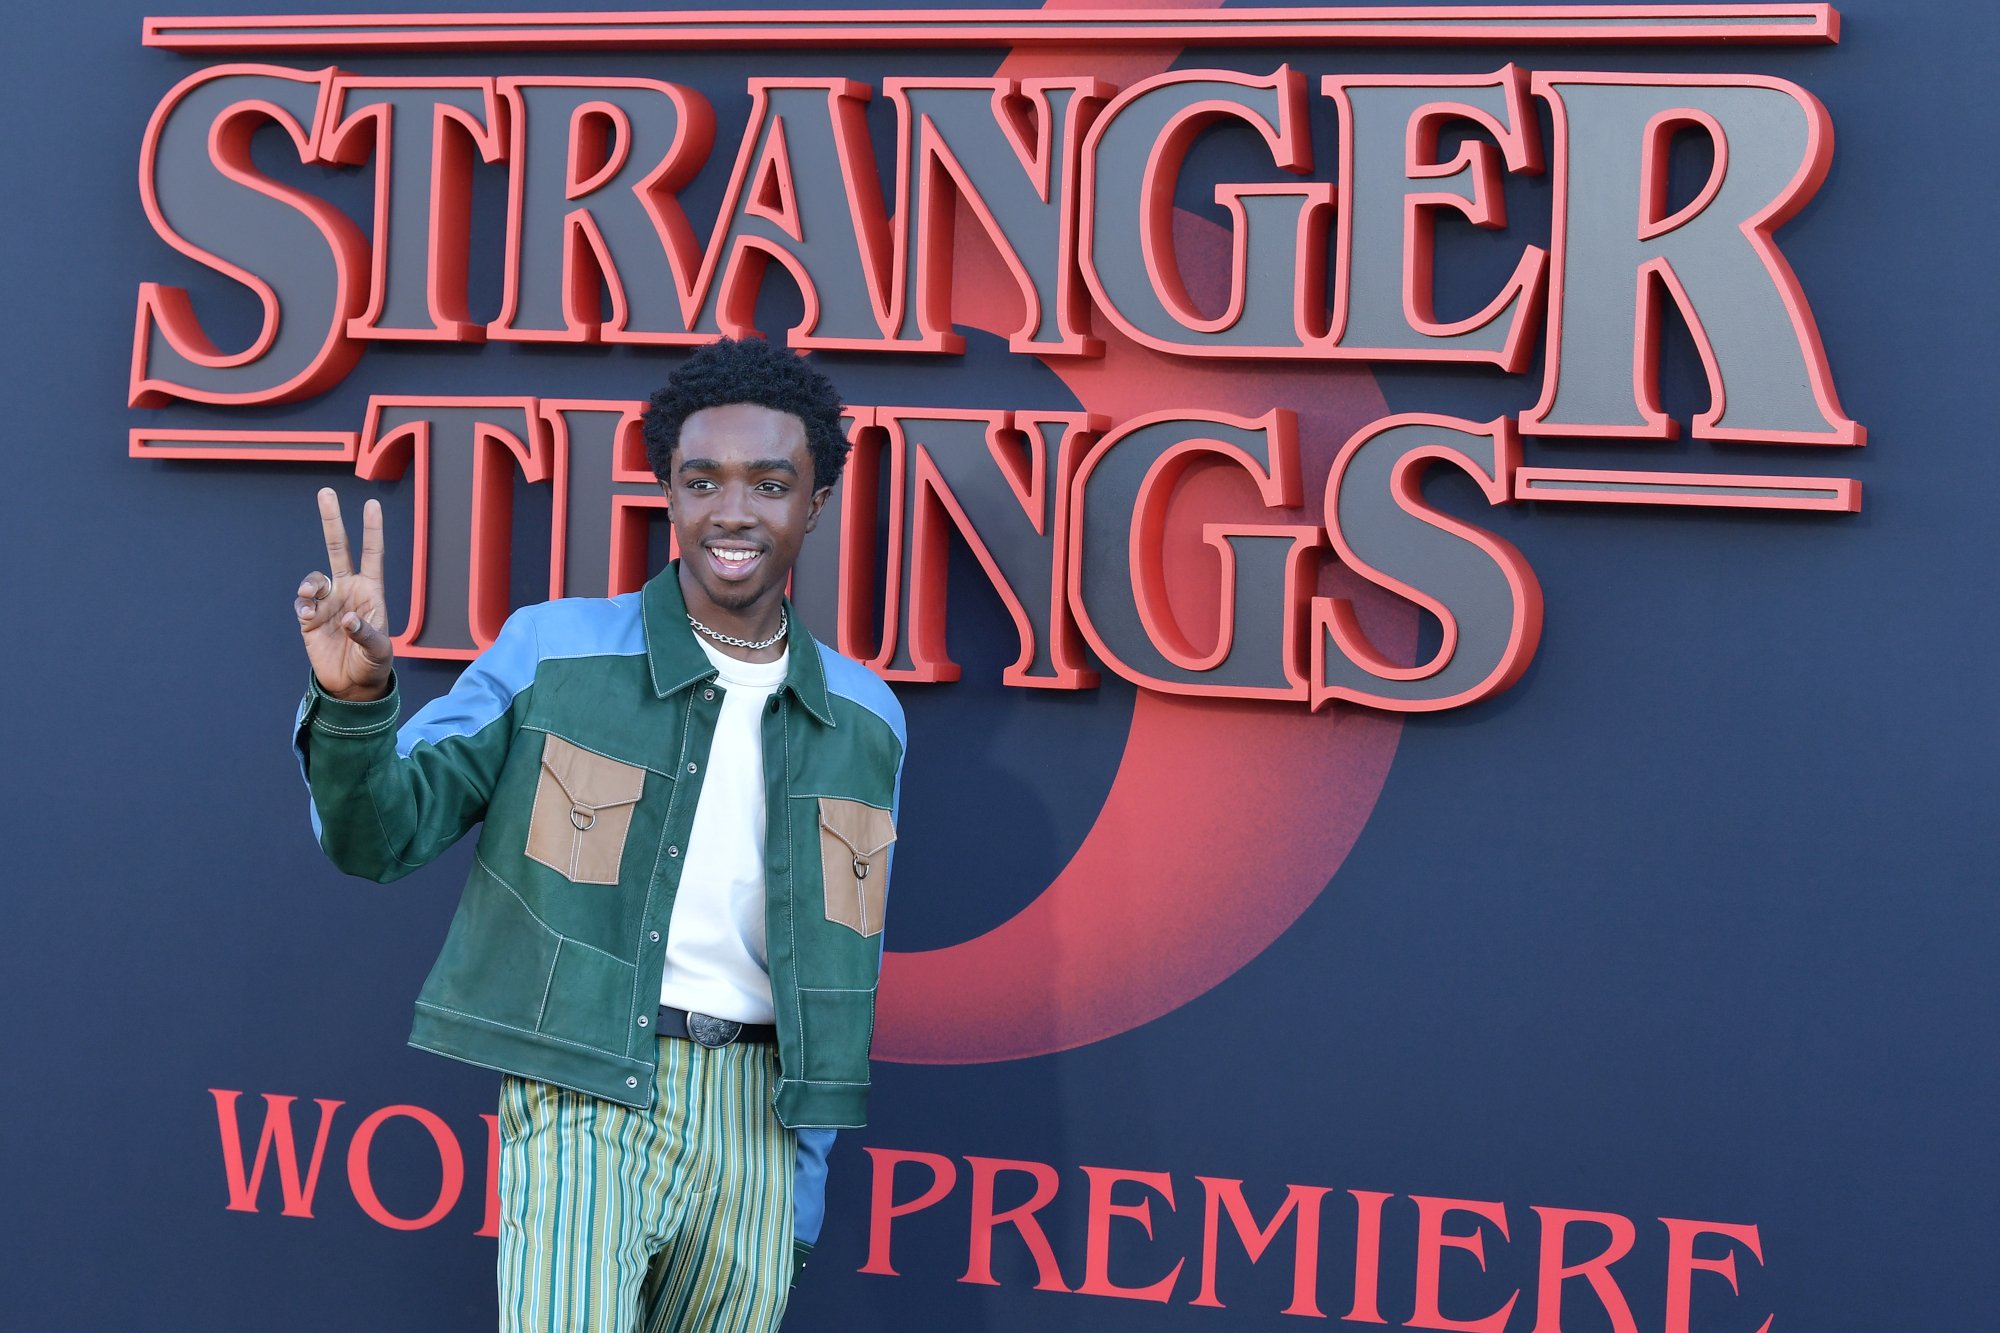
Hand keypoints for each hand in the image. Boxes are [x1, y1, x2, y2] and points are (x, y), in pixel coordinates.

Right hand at [295, 488, 393, 700]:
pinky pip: (302, 602)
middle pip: (338, 548)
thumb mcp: (379, 651)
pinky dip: (304, 605)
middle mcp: (348, 590)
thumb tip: (348, 618)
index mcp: (371, 591)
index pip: (372, 554)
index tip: (372, 505)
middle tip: (326, 493)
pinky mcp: (309, 618)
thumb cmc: (373, 664)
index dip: (372, 530)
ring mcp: (328, 602)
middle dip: (332, 521)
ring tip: (313, 597)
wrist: (351, 685)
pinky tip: (310, 616)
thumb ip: (366, 634)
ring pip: (314, 577)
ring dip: (311, 583)